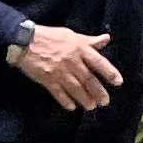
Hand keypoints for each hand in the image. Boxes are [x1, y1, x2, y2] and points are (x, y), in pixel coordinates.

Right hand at [8, 23, 123, 110]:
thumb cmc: (49, 36)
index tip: (118, 82)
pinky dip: (65, 100)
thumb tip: (106, 38)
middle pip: (88, 79)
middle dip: (98, 92)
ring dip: (84, 99)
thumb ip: (89, 40)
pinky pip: (58, 93)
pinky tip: (71, 107)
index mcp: (80, 49)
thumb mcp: (71, 35)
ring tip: (91, 106)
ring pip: (76, 88)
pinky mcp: (47, 79)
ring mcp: (59, 71)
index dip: (109, 73)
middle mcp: (72, 61)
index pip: (99, 62)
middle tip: (105, 102)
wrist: (24, 40)